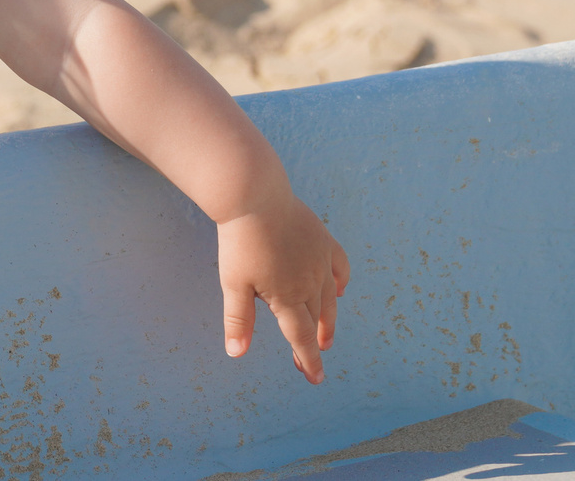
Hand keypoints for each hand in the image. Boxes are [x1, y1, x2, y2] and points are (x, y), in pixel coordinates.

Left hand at [216, 198, 350, 383]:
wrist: (255, 195)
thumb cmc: (240, 240)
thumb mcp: (234, 283)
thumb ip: (238, 320)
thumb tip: (236, 354)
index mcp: (287, 296)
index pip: (300, 337)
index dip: (308, 360)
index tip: (316, 378)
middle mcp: (309, 282)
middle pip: (315, 320)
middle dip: (314, 343)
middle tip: (312, 358)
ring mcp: (320, 260)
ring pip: (329, 298)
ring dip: (328, 320)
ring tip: (326, 336)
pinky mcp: (323, 240)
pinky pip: (340, 267)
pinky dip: (341, 282)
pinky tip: (339, 290)